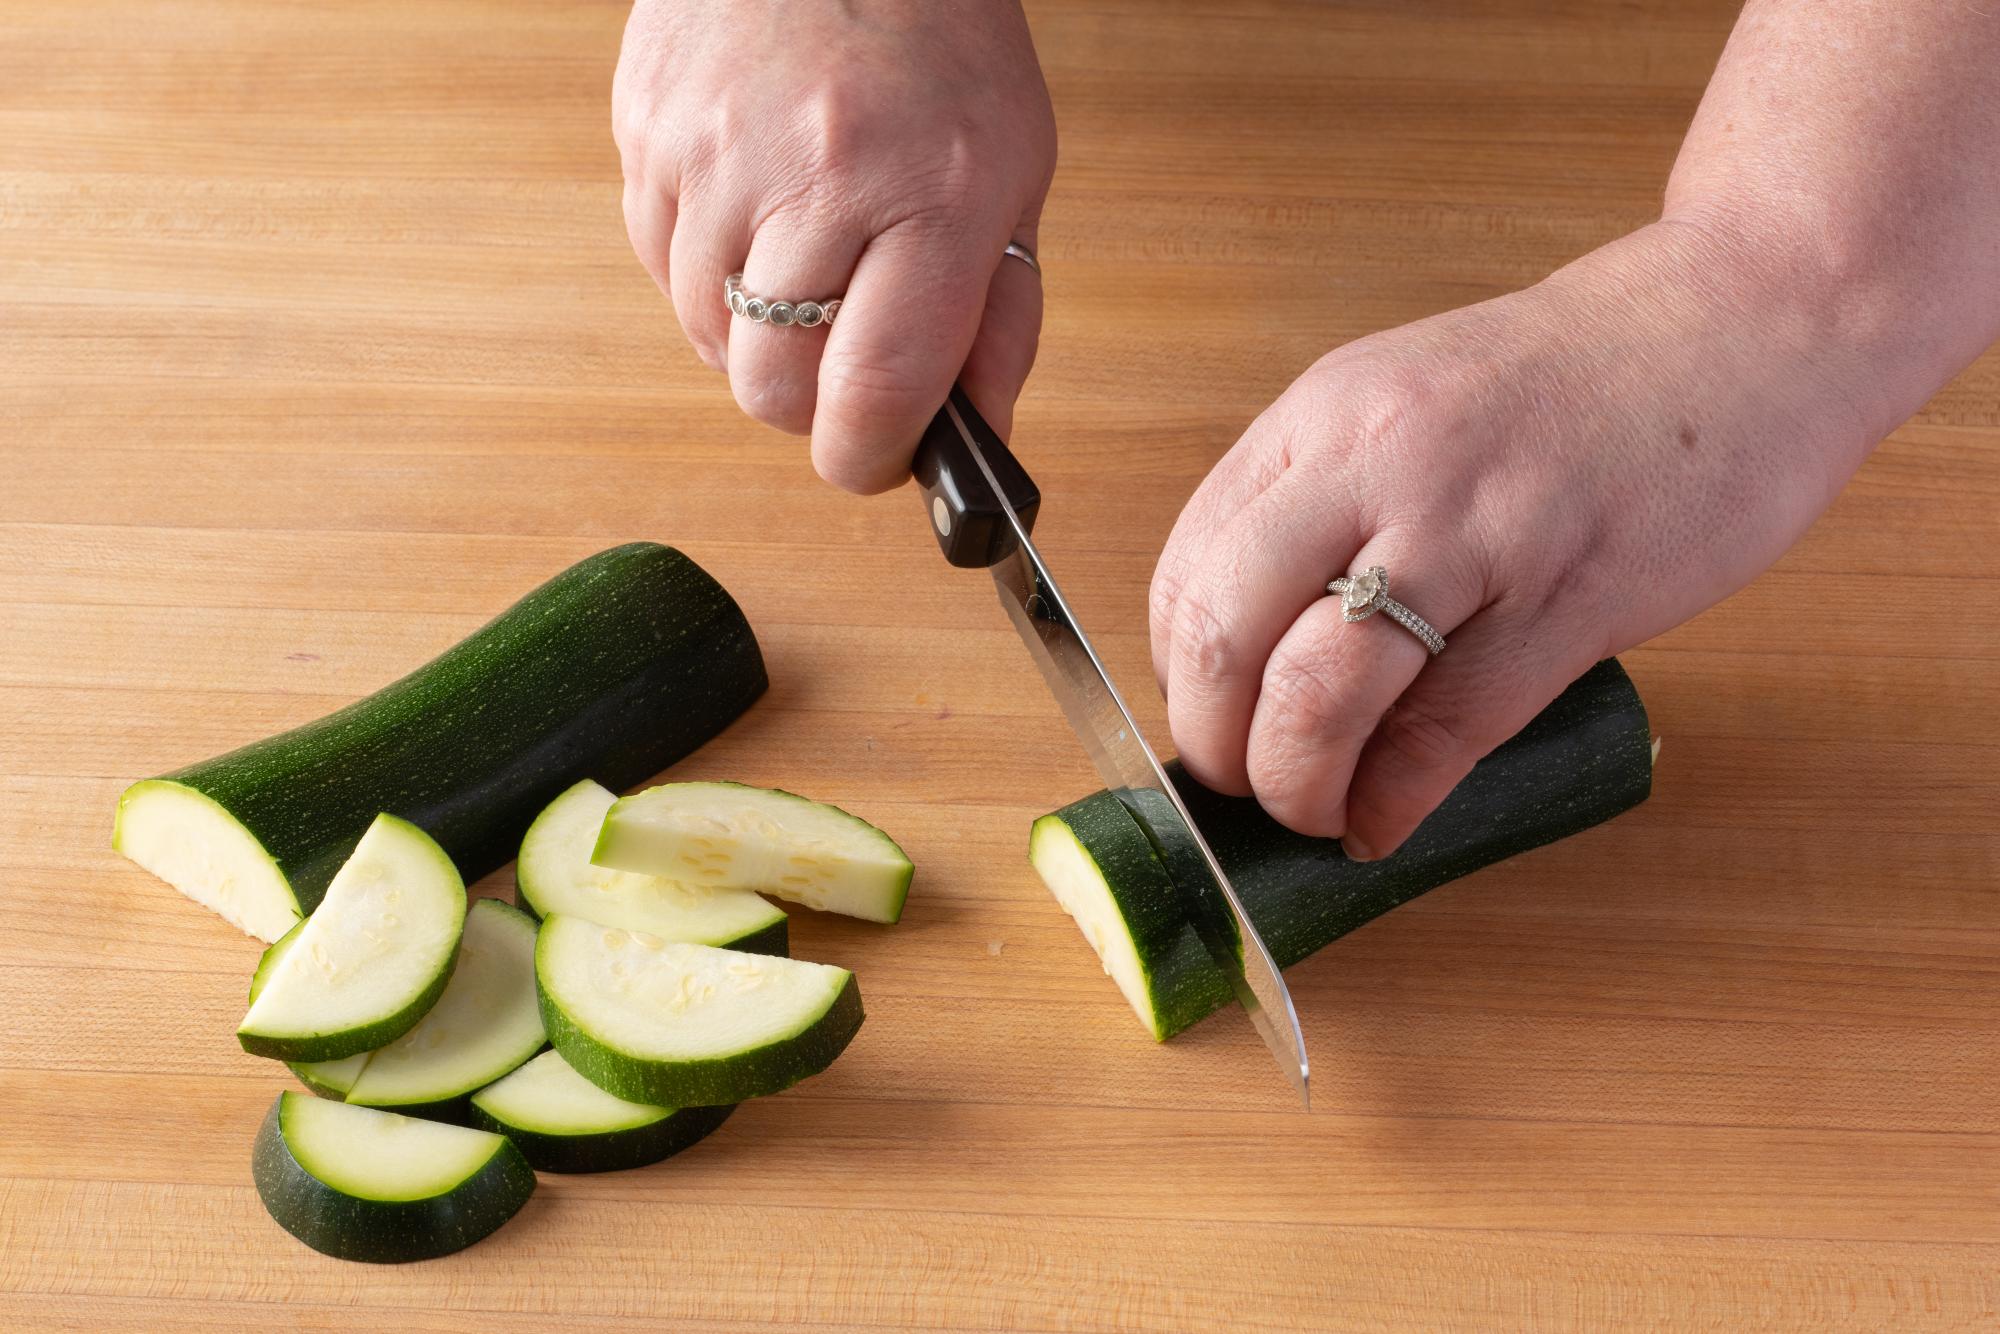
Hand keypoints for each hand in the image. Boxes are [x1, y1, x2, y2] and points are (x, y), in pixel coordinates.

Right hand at [614, 0, 1056, 491]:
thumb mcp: (1013, 176)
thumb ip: (1000, 319)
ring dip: (758, 340)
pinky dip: (710, 278)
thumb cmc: (939, 43)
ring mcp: (712, 156)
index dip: (869, 460)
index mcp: (929, 196)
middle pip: (773, 391)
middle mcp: (814, 178)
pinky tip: (757, 217)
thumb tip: (975, 440)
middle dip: (812, 407)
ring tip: (807, 264)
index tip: (879, 459)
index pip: (873, 394)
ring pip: (711, 342)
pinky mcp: (645, 136)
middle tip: (847, 362)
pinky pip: (666, 272)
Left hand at [1148, 220, 1879, 857]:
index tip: (1208, 720)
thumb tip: (1253, 653)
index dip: (1176, 678)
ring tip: (1312, 811)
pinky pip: (1444, 733)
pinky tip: (1383, 823)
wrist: (1750, 321)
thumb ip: (1325, 504)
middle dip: (1214, 745)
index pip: (1187, 572)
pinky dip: (1392, 802)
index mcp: (1323, 416)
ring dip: (1294, 785)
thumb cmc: (1574, 381)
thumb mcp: (1409, 402)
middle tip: (1242, 785)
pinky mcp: (1569, 600)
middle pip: (1226, 636)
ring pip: (1319, 694)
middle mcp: (1377, 464)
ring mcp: (1473, 530)